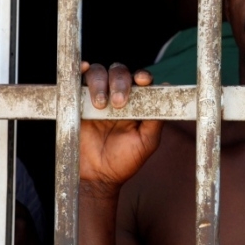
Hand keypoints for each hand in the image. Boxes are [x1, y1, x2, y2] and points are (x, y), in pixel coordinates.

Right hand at [79, 62, 162, 194]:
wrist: (98, 176)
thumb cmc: (126, 159)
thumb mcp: (148, 141)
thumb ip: (156, 118)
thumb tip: (166, 91)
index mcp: (138, 102)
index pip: (141, 80)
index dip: (143, 76)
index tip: (142, 80)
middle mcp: (119, 95)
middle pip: (120, 72)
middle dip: (120, 83)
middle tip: (118, 104)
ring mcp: (99, 96)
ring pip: (99, 73)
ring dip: (100, 83)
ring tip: (101, 105)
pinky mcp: (78, 102)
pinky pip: (78, 81)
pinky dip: (80, 71)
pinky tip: (84, 69)